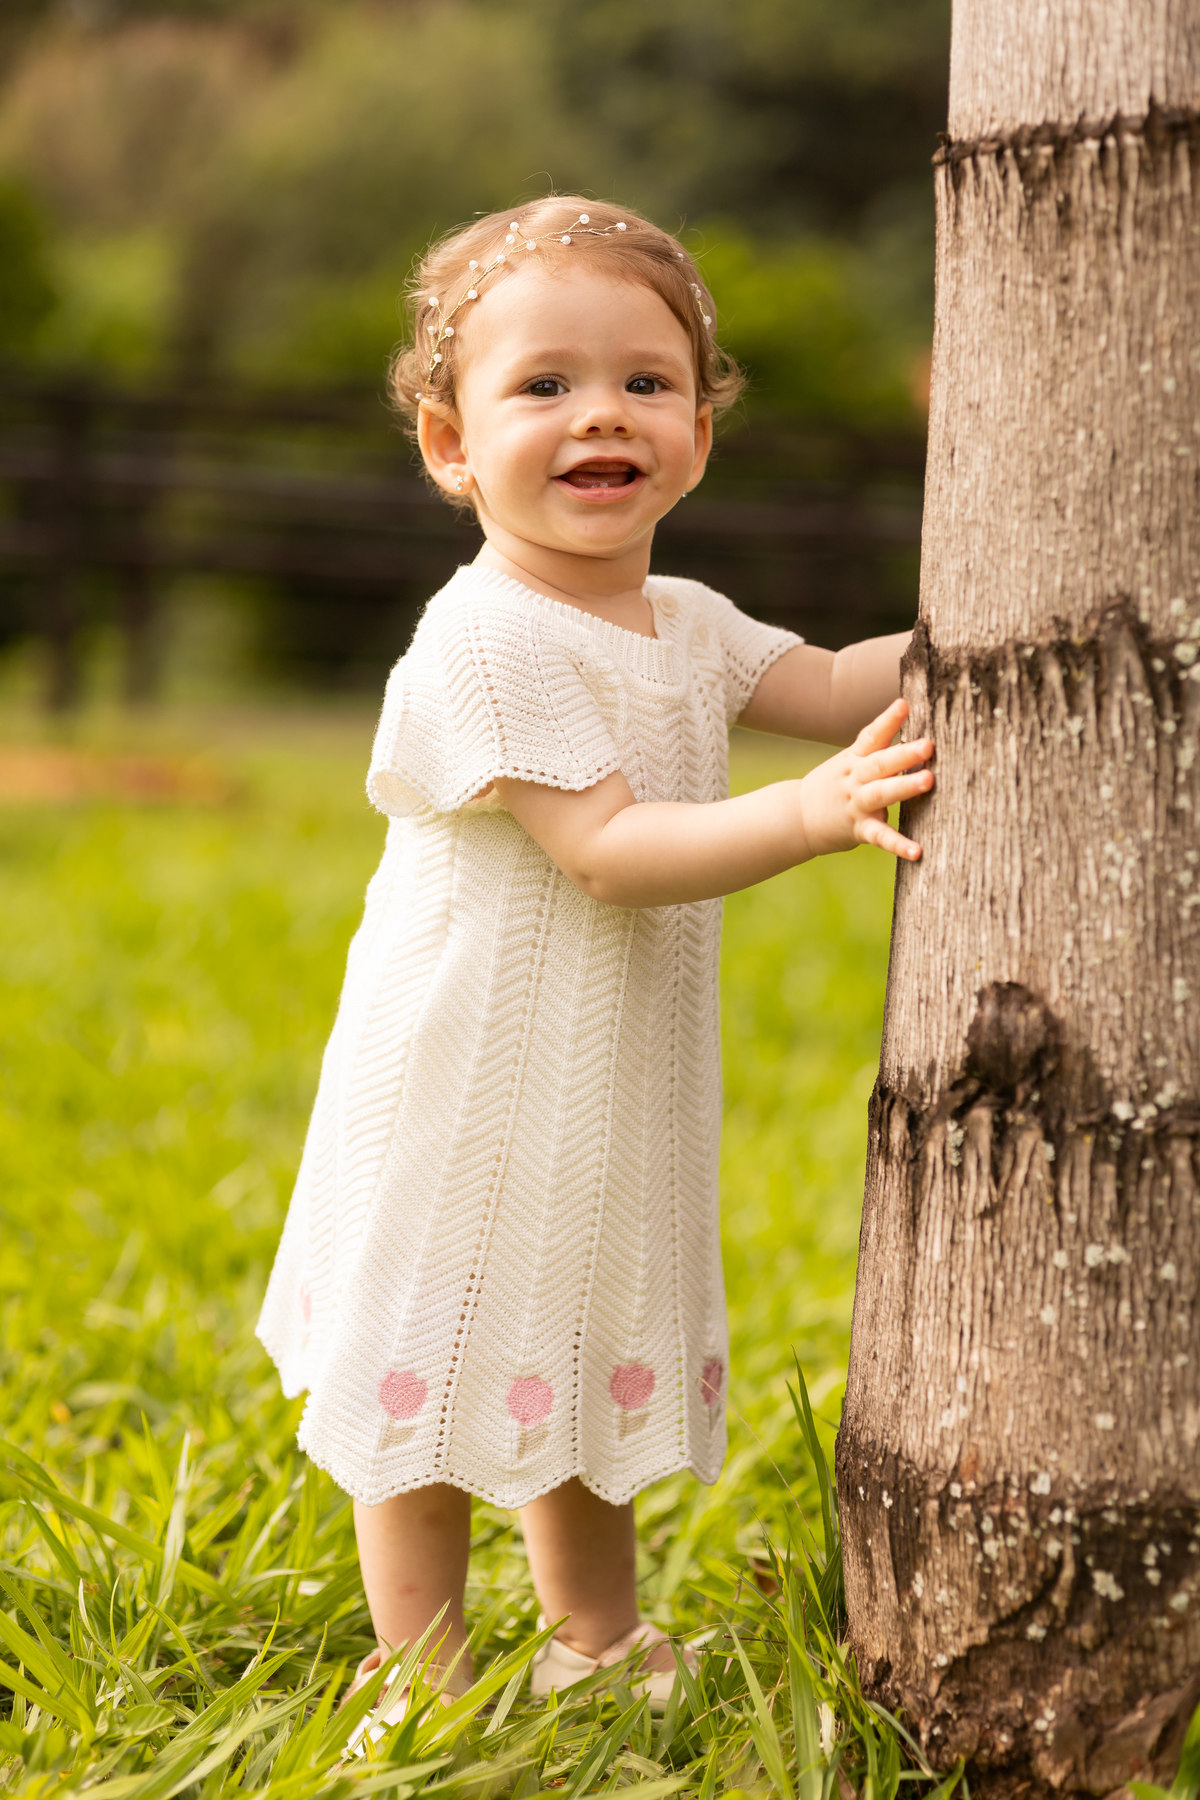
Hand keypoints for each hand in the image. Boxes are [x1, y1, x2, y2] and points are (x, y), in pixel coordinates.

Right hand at [796, 698, 932, 862]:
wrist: (796, 818)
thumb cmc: (833, 786)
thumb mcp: (848, 761)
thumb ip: (876, 746)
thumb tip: (907, 720)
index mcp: (854, 759)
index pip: (871, 736)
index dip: (887, 720)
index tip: (903, 704)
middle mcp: (854, 779)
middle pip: (879, 763)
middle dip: (903, 754)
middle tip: (927, 745)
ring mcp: (856, 804)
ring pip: (881, 793)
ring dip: (904, 786)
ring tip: (928, 781)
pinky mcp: (858, 829)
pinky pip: (880, 836)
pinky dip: (898, 845)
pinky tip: (917, 852)